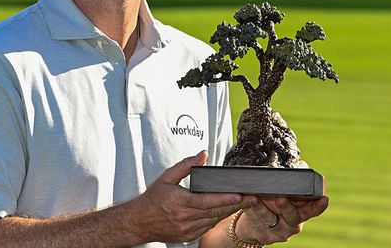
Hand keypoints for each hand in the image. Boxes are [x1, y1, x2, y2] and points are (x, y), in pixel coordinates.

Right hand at [130, 151, 254, 242]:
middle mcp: (184, 218)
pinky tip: (225, 211)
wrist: (138, 222)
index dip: (224, 199)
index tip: (240, 195)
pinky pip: (208, 227)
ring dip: (228, 212)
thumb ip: (186, 165)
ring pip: (213, 220)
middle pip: (215, 212)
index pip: (207, 201)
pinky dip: (217, 218)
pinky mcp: (188, 236)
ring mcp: (187, 229)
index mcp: (179, 202)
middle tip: (252, 198)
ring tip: (244, 203)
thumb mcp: (166, 177)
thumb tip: (203, 154)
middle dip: (235, 205)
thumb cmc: (152, 199)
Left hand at [236, 188, 328, 244]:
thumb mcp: (281, 193)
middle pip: (293, 217)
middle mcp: (293, 224)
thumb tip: (301, 164)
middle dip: (287, 207)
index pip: (313, 210)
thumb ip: (290, 183)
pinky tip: (244, 201)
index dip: (319, 205)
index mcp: (300, 212)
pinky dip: (249, 210)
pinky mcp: (265, 236)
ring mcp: (279, 232)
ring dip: (260, 207)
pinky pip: (255, 222)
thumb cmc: (270, 202)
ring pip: (269, 219)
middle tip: (281, 198)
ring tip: (253, 197)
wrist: (252, 224)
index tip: (324, 198)